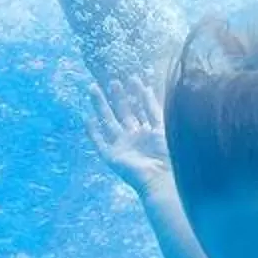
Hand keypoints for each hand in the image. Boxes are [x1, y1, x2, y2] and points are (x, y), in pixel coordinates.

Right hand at [83, 76, 170, 191]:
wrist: (163, 179)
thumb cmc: (170, 155)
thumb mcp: (164, 126)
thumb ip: (154, 108)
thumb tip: (147, 87)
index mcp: (151, 132)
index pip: (143, 108)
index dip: (139, 94)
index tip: (134, 78)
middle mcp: (135, 138)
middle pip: (124, 112)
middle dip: (118, 97)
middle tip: (113, 81)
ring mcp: (123, 147)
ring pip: (108, 121)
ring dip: (101, 105)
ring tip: (94, 89)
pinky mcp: (112, 157)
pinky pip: (99, 142)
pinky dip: (93, 131)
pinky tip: (87, 118)